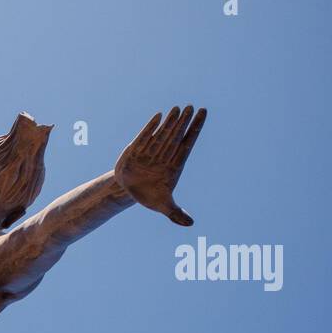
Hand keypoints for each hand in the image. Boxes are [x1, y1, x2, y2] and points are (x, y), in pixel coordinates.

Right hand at [114, 106, 206, 225]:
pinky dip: (151, 127)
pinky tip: (159, 116)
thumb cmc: (149, 195)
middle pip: (177, 135)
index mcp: (175, 164)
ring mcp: (152, 149)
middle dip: (184, 122)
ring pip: (163, 133)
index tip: (203, 113)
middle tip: (191, 107)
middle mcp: (165, 154)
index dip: (196, 128)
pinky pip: (145, 135)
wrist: (128, 191)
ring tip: (178, 108)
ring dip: (171, 121)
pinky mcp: (137, 148)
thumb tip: (190, 224)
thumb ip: (176, 213)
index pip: (188, 143)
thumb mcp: (163, 205)